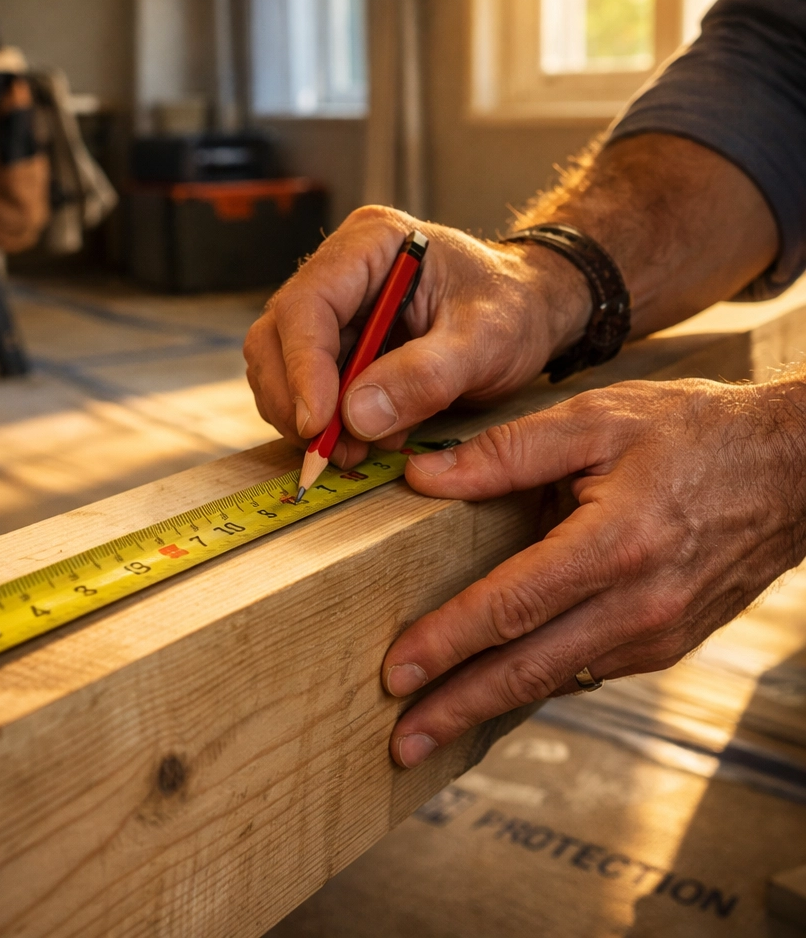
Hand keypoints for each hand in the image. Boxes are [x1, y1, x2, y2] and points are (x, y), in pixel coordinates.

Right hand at [243, 205, 589, 467]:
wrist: (529, 312)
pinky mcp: (335, 344)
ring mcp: (332, 309)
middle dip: (295, 400)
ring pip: (278, 366)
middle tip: (330, 451)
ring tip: (353, 449)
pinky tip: (360, 438)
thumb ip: (427, 375)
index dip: (302, 368)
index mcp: (371, 244)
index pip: (308, 304)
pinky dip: (321, 422)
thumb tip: (355, 416)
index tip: (318, 425)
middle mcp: (338, 271)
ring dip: (305, 417)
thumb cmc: (514, 309)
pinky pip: (302, 387)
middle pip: (276, 336)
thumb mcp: (487, 341)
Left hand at [382, 377, 805, 767]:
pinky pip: (588, 669)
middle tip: (402, 742)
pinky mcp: (667, 642)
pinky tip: (500, 687)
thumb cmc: (695, 433)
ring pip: (556, 679)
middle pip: (527, 669)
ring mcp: (658, 633)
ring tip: (436, 726)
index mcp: (615, 546)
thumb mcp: (597, 420)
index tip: (396, 673)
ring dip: (491, 705)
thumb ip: (505, 452)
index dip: (446, 643)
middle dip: (457, 708)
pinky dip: (537, 683)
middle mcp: (639, 605)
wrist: (794, 469)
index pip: (509, 607)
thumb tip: (423, 475)